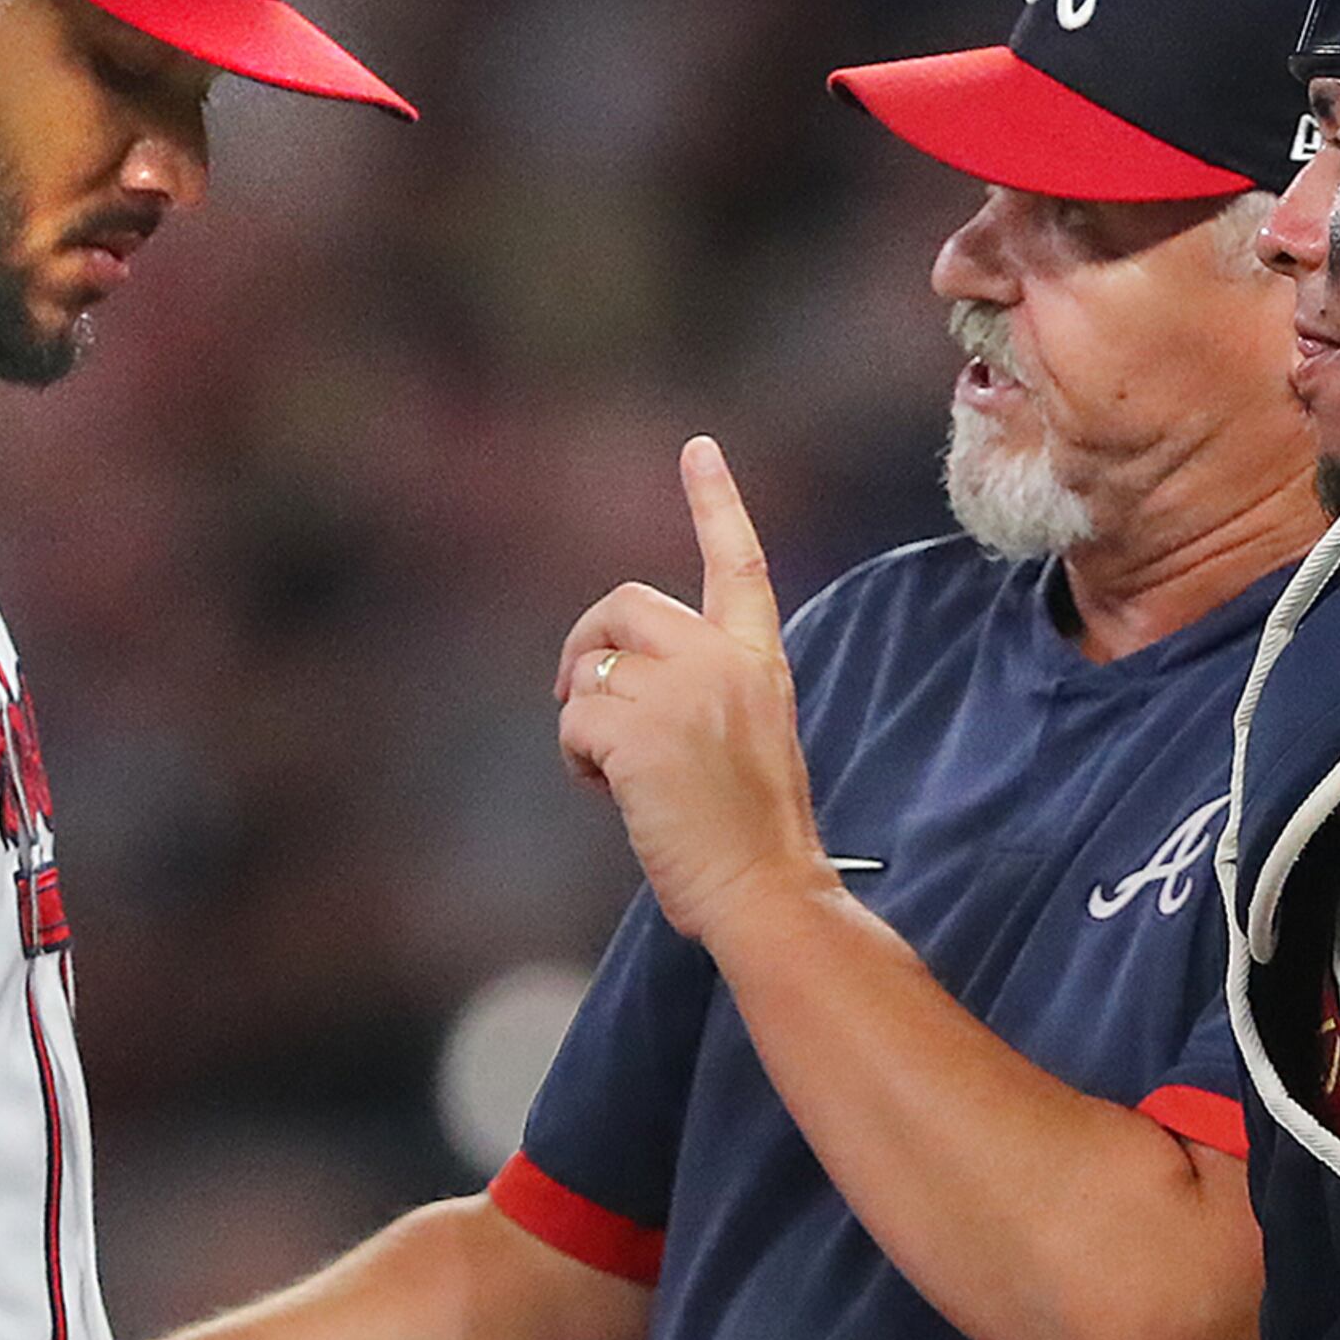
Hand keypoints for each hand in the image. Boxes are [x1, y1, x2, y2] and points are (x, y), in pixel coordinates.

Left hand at [554, 437, 834, 950]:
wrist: (766, 889)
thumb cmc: (750, 834)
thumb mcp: (747, 738)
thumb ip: (702, 690)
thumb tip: (615, 677)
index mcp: (758, 661)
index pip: (738, 563)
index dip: (716, 502)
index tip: (699, 450)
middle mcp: (722, 661)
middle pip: (625, 603)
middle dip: (585, 643)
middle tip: (577, 696)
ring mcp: (682, 692)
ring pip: (590, 672)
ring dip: (583, 723)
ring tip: (611, 775)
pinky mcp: (640, 732)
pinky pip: (573, 719)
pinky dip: (576, 758)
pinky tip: (605, 792)